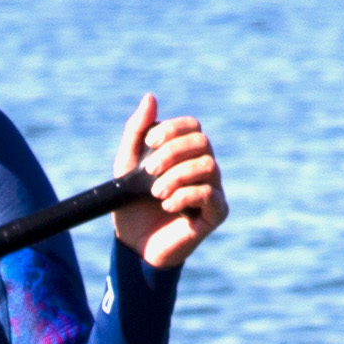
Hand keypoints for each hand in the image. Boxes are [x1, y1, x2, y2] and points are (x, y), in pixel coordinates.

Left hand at [111, 97, 228, 274]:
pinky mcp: (217, 213)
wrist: (134, 246)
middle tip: (149, 172)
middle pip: (202, 142)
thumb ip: (137, 131)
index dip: (172, 130)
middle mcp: (204, 167)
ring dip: (177, 176)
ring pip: (207, 166)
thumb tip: (151, 97)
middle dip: (172, 153)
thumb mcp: (127, 164)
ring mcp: (213, 189)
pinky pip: (210, 194)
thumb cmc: (132, 204)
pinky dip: (185, 196)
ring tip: (156, 193)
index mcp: (186, 153)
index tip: (149, 143)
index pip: (192, 126)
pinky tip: (167, 206)